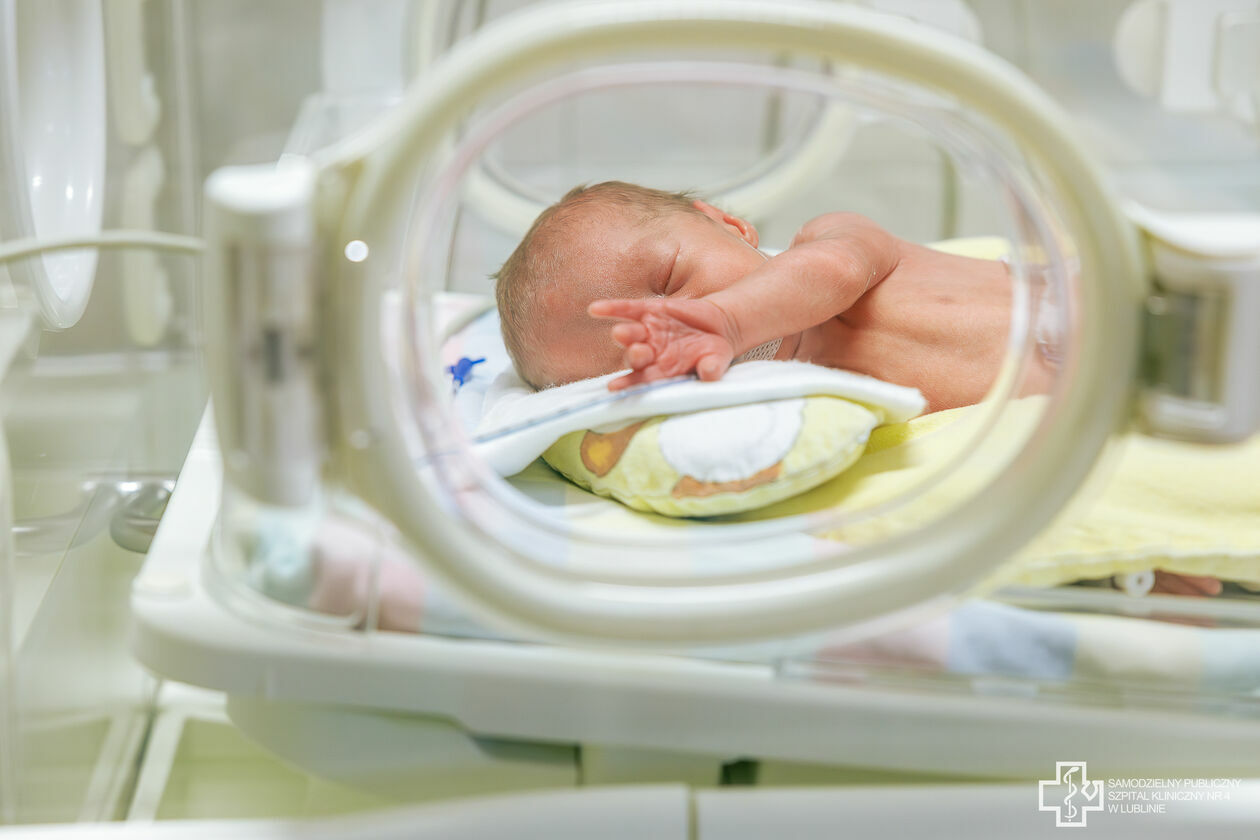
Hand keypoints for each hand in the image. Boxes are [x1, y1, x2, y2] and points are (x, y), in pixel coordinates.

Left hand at [588, 297, 736, 390]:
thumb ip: (712, 368)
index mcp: (663, 371)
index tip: (615, 388)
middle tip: (637, 353)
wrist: (719, 326)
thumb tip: (709, 374)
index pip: (643, 379)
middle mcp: (650, 353)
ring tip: (620, 333)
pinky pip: (627, 309)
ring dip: (626, 334)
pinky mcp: (649, 310)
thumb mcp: (717, 360)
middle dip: (635, 356)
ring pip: (632, 334)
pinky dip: (612, 308)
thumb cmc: (713, 352)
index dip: (630, 384)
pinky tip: (595, 309)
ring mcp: (648, 331)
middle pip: (636, 356)